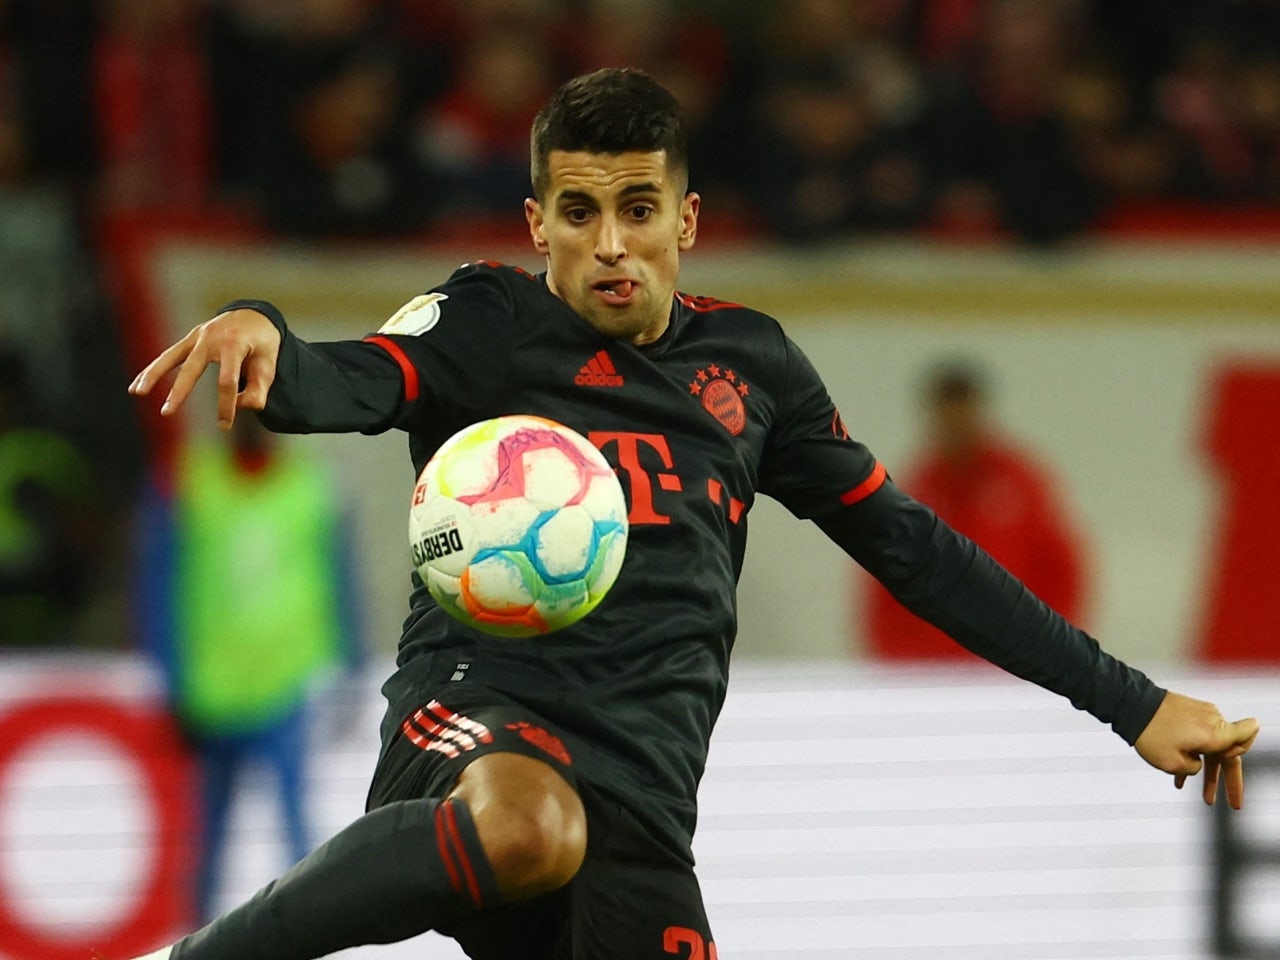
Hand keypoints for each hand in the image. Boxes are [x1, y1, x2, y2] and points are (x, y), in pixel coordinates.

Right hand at [128, 308, 280, 428]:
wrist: (254, 316)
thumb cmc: (263, 344)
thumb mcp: (269, 365)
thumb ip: (259, 389)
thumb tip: (240, 407)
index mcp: (235, 344)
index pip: (227, 381)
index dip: (226, 405)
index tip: (224, 425)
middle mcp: (212, 338)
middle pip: (192, 368)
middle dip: (179, 392)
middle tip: (167, 412)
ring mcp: (197, 336)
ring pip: (171, 357)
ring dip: (153, 375)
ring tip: (136, 392)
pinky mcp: (190, 339)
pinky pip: (168, 355)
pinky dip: (153, 369)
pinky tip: (136, 386)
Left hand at [1134, 691, 1259, 808]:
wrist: (1131, 705)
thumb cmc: (1151, 733)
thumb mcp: (1173, 764)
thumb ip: (1195, 769)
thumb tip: (1198, 763)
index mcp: (1215, 732)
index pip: (1247, 734)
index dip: (1241, 752)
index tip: (1230, 770)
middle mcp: (1212, 720)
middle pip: (1228, 751)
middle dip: (1227, 780)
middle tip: (1231, 803)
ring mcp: (1200, 714)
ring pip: (1210, 747)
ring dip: (1206, 772)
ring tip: (1204, 797)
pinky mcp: (1188, 712)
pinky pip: (1197, 737)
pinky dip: (1192, 756)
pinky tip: (1180, 778)